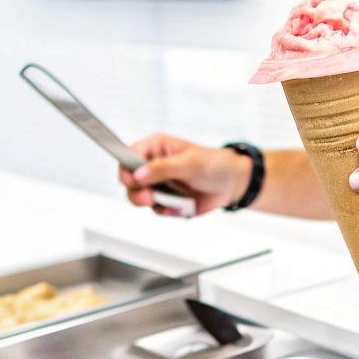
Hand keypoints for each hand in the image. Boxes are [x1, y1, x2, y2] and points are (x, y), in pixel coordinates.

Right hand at [118, 134, 250, 215]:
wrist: (231, 185)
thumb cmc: (213, 165)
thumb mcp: (188, 163)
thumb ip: (162, 168)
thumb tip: (138, 174)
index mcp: (155, 148)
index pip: (128, 155)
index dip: (127, 169)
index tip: (133, 181)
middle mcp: (152, 165)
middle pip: (128, 180)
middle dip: (137, 192)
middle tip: (149, 199)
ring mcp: (158, 184)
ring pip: (139, 197)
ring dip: (152, 203)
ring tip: (169, 202)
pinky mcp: (165, 200)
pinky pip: (156, 209)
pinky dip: (166, 211)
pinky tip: (180, 207)